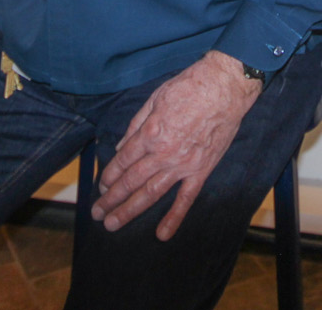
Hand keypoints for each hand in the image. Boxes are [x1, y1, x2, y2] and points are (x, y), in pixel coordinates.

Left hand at [91, 50, 261, 240]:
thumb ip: (136, 124)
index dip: (109, 175)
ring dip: (129, 210)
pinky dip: (173, 218)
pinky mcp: (201, 171)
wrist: (224, 87)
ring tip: (113, 224)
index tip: (101, 186)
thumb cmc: (189, 87)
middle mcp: (163, 153)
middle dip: (111, 199)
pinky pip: (185, 199)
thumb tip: (121, 147)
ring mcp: (183, 165)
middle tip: (97, 213)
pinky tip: (162, 234)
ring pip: (151, 194)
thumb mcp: (155, 98)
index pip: (123, 161)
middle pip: (131, 181)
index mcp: (150, 133)